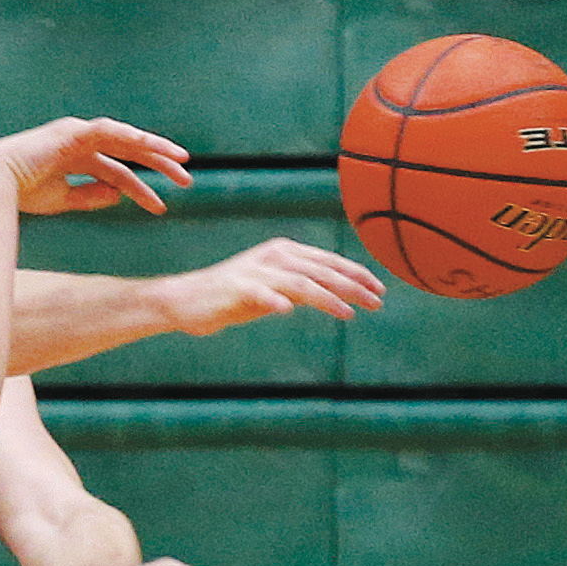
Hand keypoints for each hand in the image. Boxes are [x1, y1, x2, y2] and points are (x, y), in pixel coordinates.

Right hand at [0, 117, 191, 217]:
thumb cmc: (20, 193)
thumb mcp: (63, 199)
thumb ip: (90, 195)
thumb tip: (119, 195)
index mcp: (78, 159)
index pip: (118, 171)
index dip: (141, 187)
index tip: (162, 203)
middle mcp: (81, 143)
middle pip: (128, 152)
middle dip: (158, 164)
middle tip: (186, 179)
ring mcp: (77, 134)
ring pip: (124, 140)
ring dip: (153, 150)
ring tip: (179, 163)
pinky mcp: (72, 132)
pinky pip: (108, 132)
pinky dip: (130, 138)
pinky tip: (149, 147)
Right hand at [155, 238, 384, 332]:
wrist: (187, 300)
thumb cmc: (232, 298)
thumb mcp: (274, 290)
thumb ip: (301, 288)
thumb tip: (333, 295)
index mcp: (286, 252)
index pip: (329, 262)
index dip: (357, 275)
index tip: (380, 290)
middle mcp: (276, 256)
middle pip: (322, 271)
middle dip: (353, 286)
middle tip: (377, 302)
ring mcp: (257, 271)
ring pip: (301, 283)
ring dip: (327, 298)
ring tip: (349, 313)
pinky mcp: (238, 288)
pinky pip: (262, 295)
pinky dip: (276, 301)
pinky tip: (289, 311)